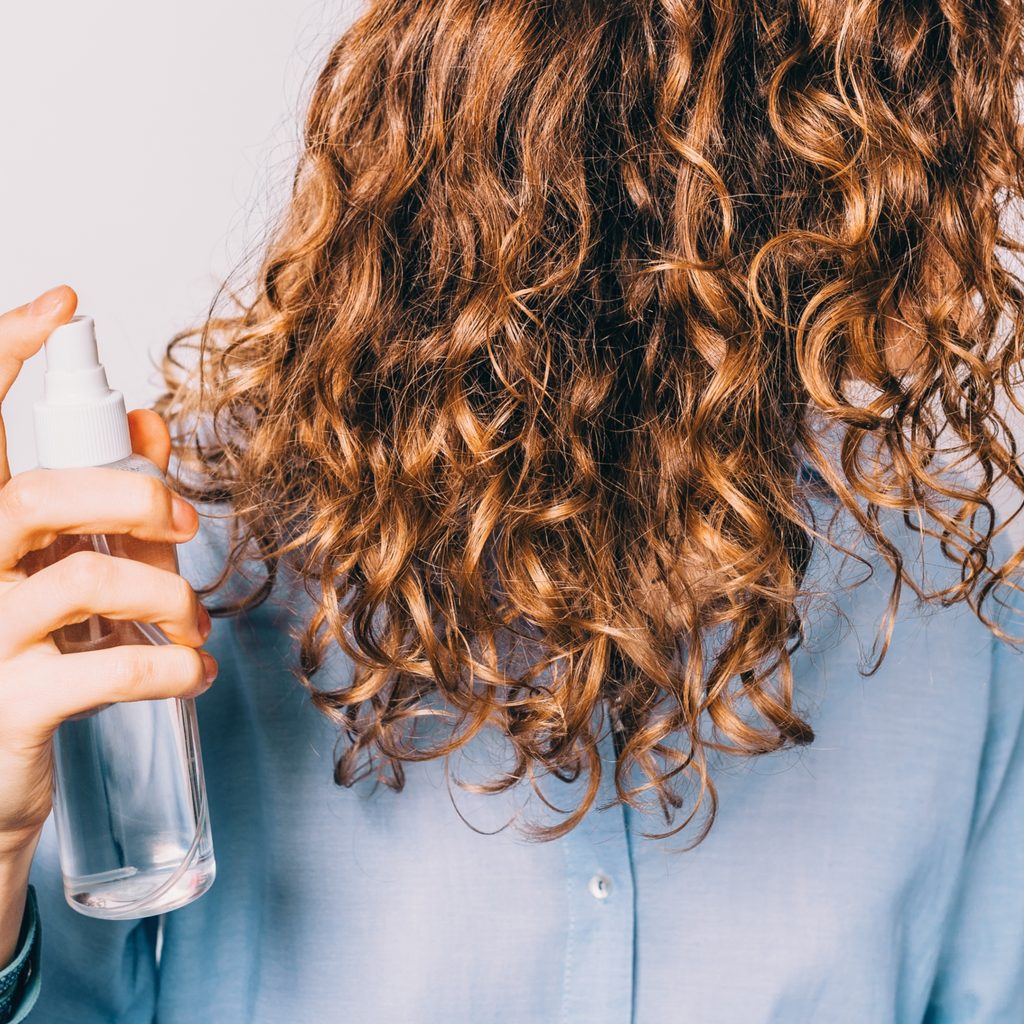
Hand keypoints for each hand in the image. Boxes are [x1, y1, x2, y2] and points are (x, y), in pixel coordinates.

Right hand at [0, 286, 216, 859]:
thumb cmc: (32, 655)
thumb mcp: (58, 566)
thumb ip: (101, 496)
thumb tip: (151, 424)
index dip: (3, 352)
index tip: (63, 305)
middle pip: (40, 495)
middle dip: (135, 497)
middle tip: (186, 521)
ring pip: (87, 578)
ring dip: (169, 592)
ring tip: (194, 618)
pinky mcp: (9, 707)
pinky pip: (112, 671)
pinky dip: (174, 666)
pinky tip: (194, 670)